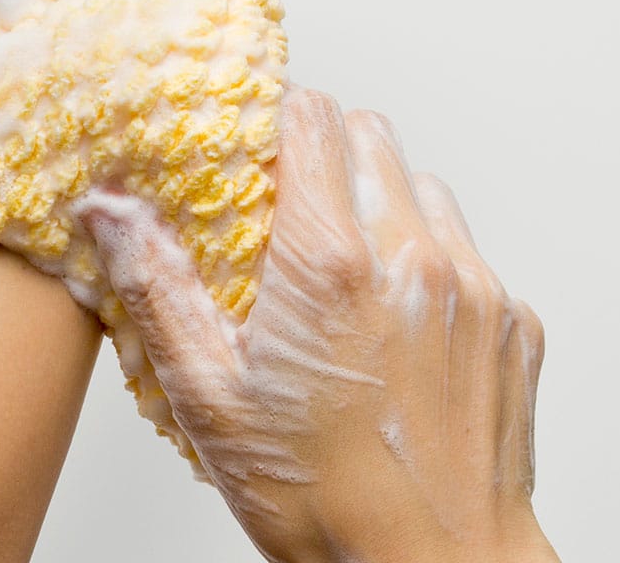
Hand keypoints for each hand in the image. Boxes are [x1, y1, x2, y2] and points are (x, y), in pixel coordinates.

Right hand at [77, 89, 554, 562]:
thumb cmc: (324, 502)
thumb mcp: (210, 398)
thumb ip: (157, 287)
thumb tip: (108, 212)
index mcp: (329, 262)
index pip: (312, 117)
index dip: (279, 121)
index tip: (261, 150)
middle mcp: (410, 256)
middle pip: (371, 134)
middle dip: (328, 155)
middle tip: (298, 214)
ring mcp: (472, 285)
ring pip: (423, 186)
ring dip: (385, 205)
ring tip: (352, 272)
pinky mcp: (512, 318)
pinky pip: (468, 251)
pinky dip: (433, 263)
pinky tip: (403, 325)